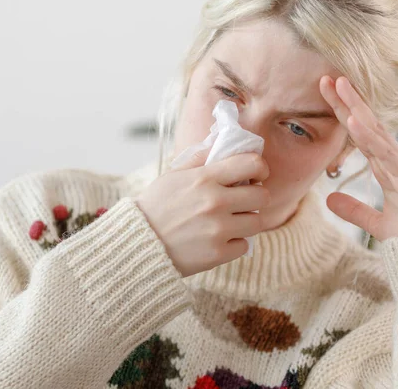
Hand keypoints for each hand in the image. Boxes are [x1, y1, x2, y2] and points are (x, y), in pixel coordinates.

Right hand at [135, 152, 270, 276]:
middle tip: (243, 202)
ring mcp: (218, 229)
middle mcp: (215, 202)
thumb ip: (200, 160)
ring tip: (231, 222)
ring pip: (258, 222)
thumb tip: (223, 143)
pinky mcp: (217, 253)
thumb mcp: (173, 175)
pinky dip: (234, 244)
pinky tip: (218, 240)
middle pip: (262, 196)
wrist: (136, 244)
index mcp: (204, 178)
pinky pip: (244, 245)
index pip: (252, 163)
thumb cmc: (155, 207)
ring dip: (247, 221)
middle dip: (255, 197)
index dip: (260, 168)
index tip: (256, 176)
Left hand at [320, 76, 397, 240]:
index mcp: (386, 168)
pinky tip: (353, 120)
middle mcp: (394, 161)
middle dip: (346, 101)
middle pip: (366, 125)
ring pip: (375, 131)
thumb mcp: (377, 223)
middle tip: (327, 78)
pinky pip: (384, 153)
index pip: (360, 134)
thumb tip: (329, 199)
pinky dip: (368, 136)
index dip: (343, 113)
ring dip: (356, 107)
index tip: (325, 93)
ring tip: (339, 85)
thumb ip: (355, 210)